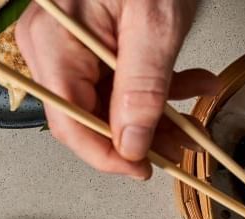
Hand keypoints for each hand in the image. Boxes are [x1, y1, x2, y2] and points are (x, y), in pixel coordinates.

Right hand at [16, 0, 218, 177]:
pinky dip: (153, 89)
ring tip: (193, 114)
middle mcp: (51, 49)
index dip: (107, 157)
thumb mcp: (154, 21)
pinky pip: (115, 82)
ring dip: (154, 116)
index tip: (144, 170)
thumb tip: (131, 146)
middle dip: (139, 138)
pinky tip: (187, 84)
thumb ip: (142, 87)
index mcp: (54, 43)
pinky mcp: (88, 43)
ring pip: (107, 105)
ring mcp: (67, 46)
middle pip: (89, 118)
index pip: (71, 124)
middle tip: (181, 147)